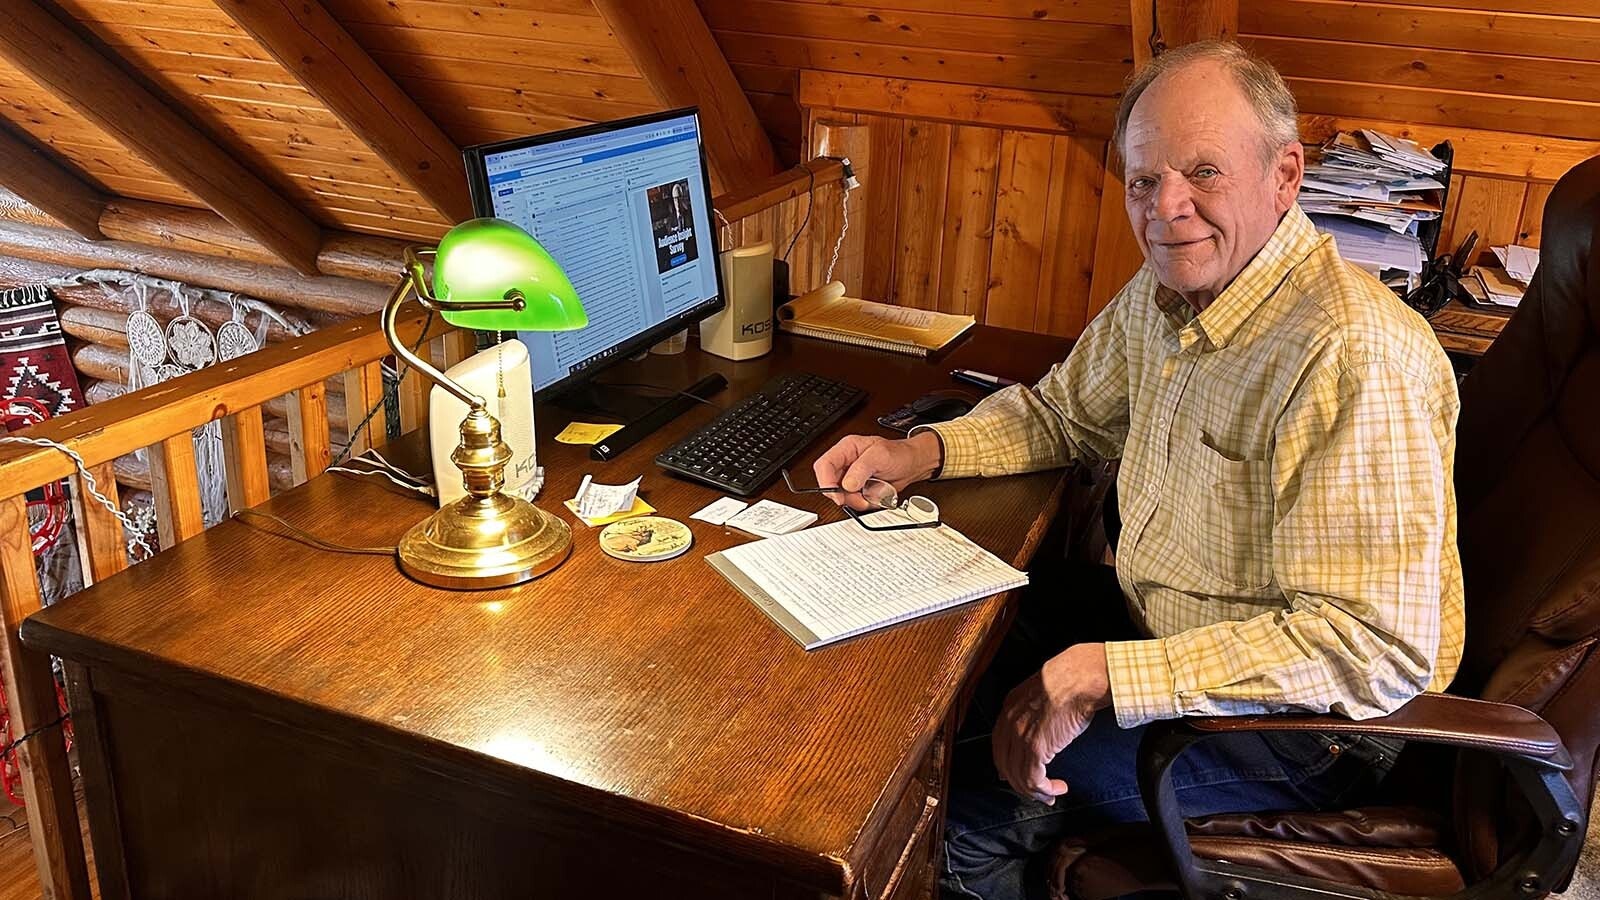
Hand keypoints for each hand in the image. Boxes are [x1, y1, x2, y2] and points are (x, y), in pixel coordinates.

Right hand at [812, 432, 941, 509]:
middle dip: (847, 495)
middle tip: (862, 498)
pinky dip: (866, 502)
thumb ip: (861, 469)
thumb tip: (847, 484)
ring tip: (875, 492)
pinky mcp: (858, 489)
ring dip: (859, 500)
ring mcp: (851, 477)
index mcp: (846, 449)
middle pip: (831, 484)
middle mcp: (846, 463)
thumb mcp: (880, 456)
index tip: (837, 495)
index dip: (826, 482)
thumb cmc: (898, 454)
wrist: (911, 465)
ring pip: (843, 496)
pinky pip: (855, 501)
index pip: (824, 465)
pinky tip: (876, 494)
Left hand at [993, 643, 1111, 803]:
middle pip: (1005, 763)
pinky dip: (1044, 790)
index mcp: (1010, 707)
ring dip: (1035, 791)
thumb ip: (1037, 707)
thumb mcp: (1043, 690)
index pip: (999, 743)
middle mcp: (1010, 722)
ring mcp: (1020, 736)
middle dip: (1018, 782)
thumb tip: (1045, 724)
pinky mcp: (1036, 748)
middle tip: (1034, 791)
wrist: (1079, 678)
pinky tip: (1056, 789)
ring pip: (1018, 776)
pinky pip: (1033, 779)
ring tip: (1050, 795)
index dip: (1005, 763)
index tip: (1011, 775)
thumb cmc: (1071, 680)